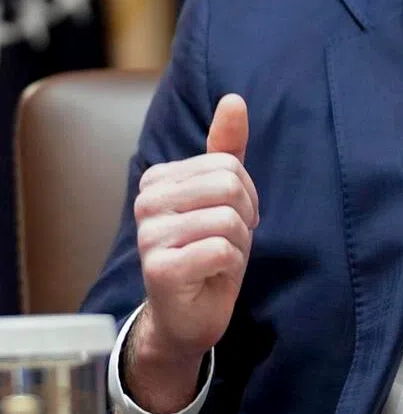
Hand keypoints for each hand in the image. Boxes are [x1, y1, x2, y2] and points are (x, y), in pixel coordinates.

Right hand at [127, 95, 258, 410]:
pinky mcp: (160, 270)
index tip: (229, 217)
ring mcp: (150, 236)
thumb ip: (226, 147)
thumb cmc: (207, 248)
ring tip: (218, 257)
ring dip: (238, 243)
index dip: (245, 193)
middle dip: (244, 217)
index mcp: (159, 179)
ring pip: (229, 219)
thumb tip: (234, 99)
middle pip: (229, 186)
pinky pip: (222, 250)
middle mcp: (147, 203)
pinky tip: (212, 275)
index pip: (229, 164)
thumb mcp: (223, 194)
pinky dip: (231, 265)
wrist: (187, 315)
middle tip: (227, 240)